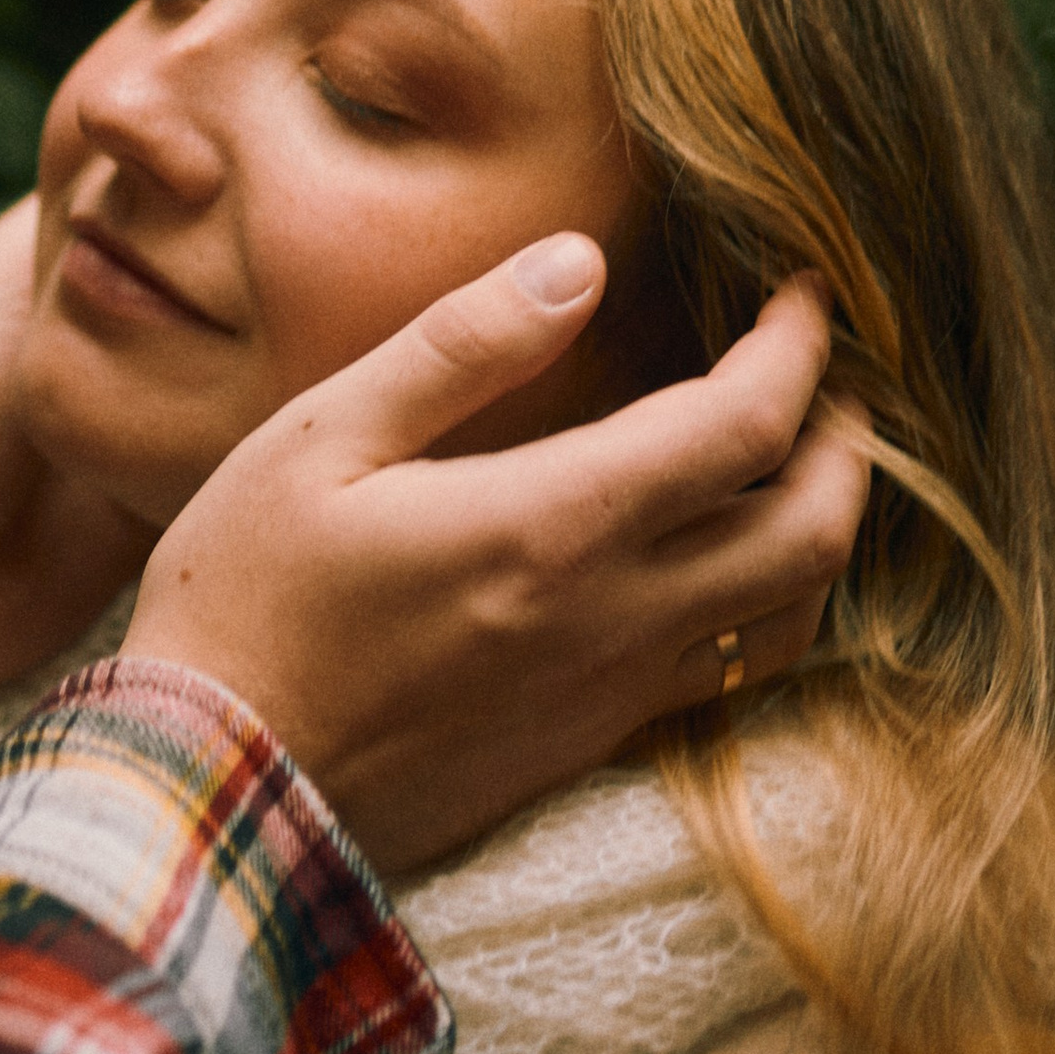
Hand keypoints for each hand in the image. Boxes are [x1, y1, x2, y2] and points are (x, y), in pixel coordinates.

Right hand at [124, 244, 861, 880]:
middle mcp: (610, 618)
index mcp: (551, 524)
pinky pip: (723, 674)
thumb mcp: (320, 437)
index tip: (801, 291)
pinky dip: (759, 603)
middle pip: (813, 532)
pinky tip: (713, 559)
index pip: (745, 428)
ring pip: (787, 617)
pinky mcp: (584, 745)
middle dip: (848, 442)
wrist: (206, 791)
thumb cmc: (242, 597)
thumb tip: (578, 261)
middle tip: (825, 375)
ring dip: (820, 530)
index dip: (798, 348)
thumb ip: (461, 345)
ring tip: (790, 461)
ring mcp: (606, 695)